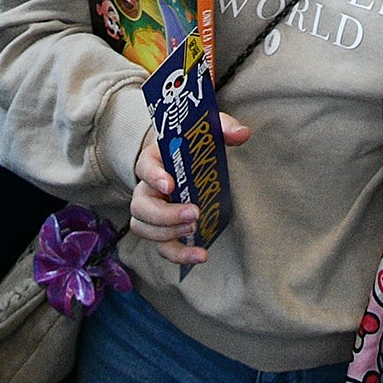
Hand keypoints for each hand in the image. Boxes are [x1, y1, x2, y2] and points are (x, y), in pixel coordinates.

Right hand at [130, 116, 248, 266]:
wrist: (184, 159)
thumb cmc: (192, 144)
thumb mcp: (207, 130)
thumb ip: (223, 127)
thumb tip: (242, 133)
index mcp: (155, 159)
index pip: (144, 166)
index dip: (153, 176)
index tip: (170, 184)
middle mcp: (147, 187)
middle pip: (140, 205)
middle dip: (165, 214)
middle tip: (194, 212)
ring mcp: (152, 211)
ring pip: (143, 227)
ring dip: (167, 233)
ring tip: (195, 229)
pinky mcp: (163, 230)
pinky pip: (162, 247)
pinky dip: (179, 255)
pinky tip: (201, 255)